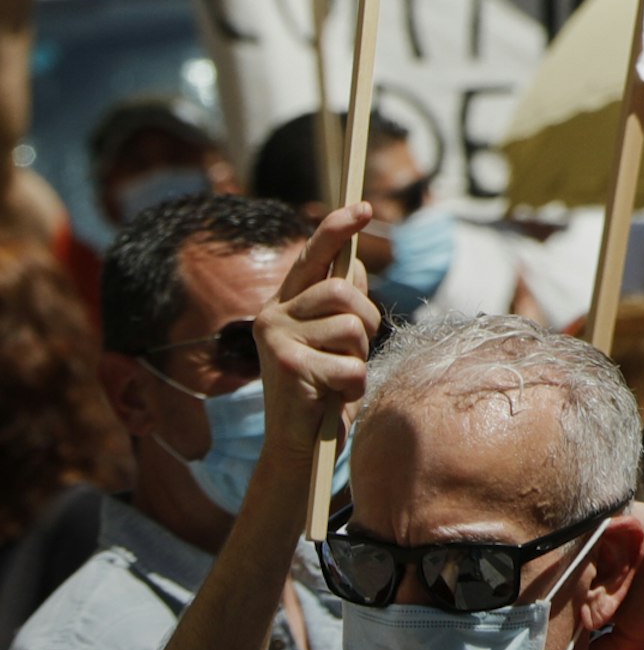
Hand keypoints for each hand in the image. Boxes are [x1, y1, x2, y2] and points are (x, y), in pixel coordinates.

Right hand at [258, 202, 382, 463]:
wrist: (297, 443)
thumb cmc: (322, 386)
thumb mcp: (334, 339)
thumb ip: (341, 304)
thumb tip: (353, 264)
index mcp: (285, 303)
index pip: (312, 255)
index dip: (337, 228)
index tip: (365, 206)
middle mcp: (273, 315)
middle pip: (342, 292)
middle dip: (365, 321)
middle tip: (354, 351)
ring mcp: (276, 341)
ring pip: (352, 327)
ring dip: (359, 357)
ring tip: (339, 375)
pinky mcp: (287, 368)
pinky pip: (351, 366)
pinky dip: (355, 385)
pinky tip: (335, 396)